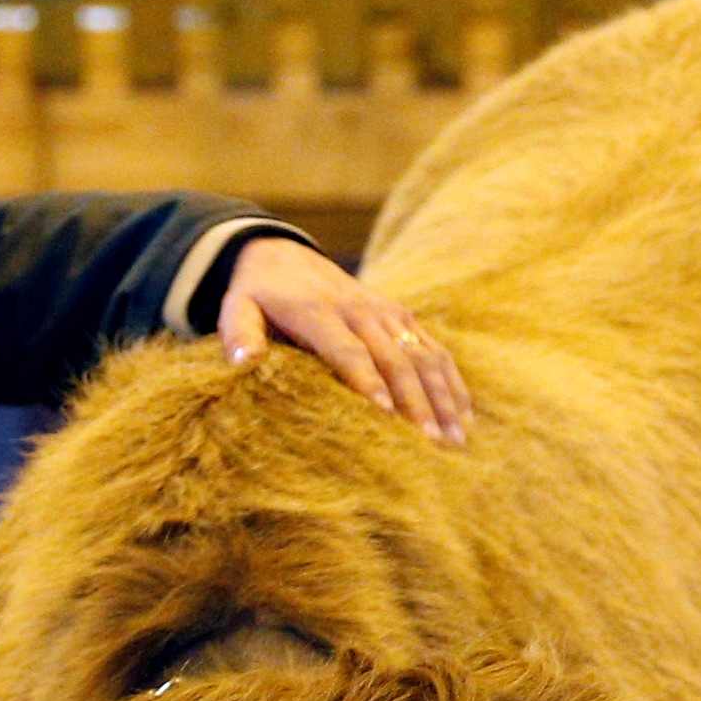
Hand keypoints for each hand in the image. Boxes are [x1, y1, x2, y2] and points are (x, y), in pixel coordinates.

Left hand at [221, 235, 470, 445]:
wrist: (284, 257)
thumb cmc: (258, 296)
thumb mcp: (237, 309)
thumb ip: (238, 334)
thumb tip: (244, 362)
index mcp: (319, 312)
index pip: (349, 351)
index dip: (369, 382)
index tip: (387, 416)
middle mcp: (360, 310)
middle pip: (395, 359)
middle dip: (416, 402)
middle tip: (431, 444)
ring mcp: (387, 313)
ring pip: (423, 356)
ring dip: (443, 398)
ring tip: (456, 439)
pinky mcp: (402, 317)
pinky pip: (434, 350)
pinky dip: (452, 383)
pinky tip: (464, 417)